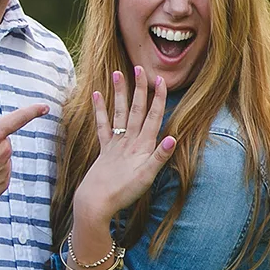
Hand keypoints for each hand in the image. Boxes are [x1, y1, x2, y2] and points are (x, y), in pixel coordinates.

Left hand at [74, 66, 176, 224]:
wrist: (96, 201)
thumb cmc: (124, 191)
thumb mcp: (147, 177)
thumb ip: (160, 157)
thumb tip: (173, 138)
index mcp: (142, 146)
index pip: (153, 117)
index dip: (158, 98)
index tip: (161, 80)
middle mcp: (129, 140)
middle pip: (136, 110)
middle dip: (140, 89)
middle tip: (140, 68)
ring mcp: (115, 143)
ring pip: (119, 113)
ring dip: (120, 93)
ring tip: (118, 73)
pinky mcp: (104, 148)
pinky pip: (102, 125)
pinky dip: (100, 110)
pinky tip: (97, 95)